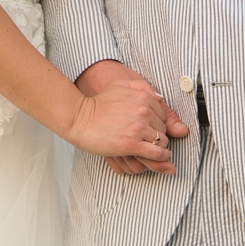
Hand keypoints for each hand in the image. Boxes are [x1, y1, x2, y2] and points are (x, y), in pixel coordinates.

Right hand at [75, 60, 190, 174]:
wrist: (80, 118)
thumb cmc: (98, 103)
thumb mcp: (120, 86)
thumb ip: (142, 88)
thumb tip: (161, 98)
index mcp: (144, 96)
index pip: (164, 115)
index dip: (159, 124)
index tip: (152, 130)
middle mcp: (144, 111)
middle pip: (164, 129)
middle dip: (159, 137)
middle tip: (149, 142)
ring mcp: (138, 128)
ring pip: (163, 142)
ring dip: (161, 149)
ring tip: (155, 152)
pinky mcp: (132, 144)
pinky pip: (156, 154)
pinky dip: (162, 158)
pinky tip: (160, 159)